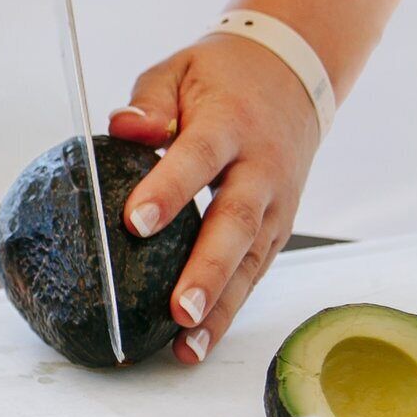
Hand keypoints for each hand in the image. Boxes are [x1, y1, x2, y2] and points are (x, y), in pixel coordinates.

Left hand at [108, 32, 328, 362]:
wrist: (295, 74)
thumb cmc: (222, 77)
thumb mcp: (180, 70)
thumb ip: (149, 101)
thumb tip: (121, 128)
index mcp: (230, 123)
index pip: (198, 158)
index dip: (170, 189)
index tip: (135, 222)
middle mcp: (260, 168)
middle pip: (236, 224)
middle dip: (207, 271)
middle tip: (178, 309)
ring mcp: (276, 203)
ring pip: (251, 261)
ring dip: (222, 307)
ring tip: (189, 346)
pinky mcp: (279, 227)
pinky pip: (255, 272)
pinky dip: (230, 309)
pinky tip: (199, 342)